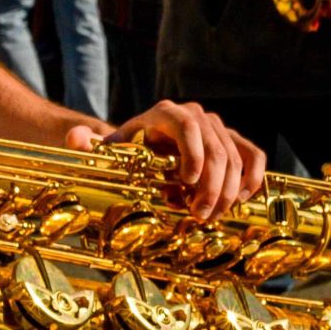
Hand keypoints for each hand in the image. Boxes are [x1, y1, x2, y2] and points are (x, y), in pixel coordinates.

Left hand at [75, 99, 266, 218]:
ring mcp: (218, 128)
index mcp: (165, 114)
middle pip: (216, 149)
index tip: (187, 184)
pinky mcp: (233, 141)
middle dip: (211, 186)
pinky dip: (252, 178)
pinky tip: (239, 200)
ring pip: (236, 157)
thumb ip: (91, 144)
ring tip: (211, 215)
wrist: (146, 144)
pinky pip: (254, 155)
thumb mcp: (110, 148)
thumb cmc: (128, 149)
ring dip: (228, 191)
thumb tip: (76, 139)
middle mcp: (197, 115)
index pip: (188, 127)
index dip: (193, 154)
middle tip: (199, 215)